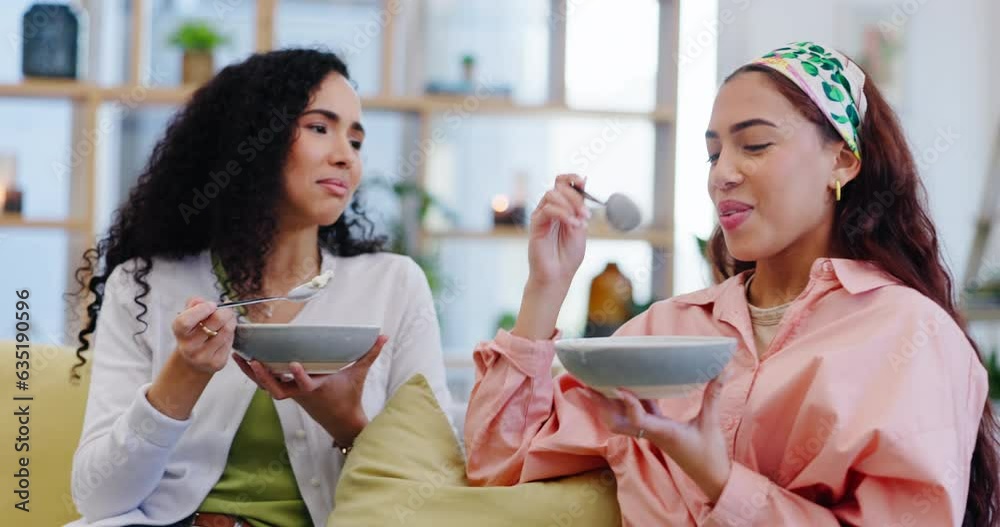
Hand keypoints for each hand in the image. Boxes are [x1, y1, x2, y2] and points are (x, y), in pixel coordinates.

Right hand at [171, 297, 236, 373]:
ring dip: (231, 321)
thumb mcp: (187, 317)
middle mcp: (189, 346)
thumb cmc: (192, 334)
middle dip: (225, 311)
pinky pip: (230, 341)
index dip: (202, 309)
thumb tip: (201, 300)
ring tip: (228, 319)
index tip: (212, 305)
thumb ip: (193, 305)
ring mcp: (203, 356)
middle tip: (227, 309)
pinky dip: (231, 333)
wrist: (193, 362)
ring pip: (227, 330)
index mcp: (179, 332)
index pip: (186, 320)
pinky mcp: (217, 363)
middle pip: (216, 321)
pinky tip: (226, 333)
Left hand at [233, 335, 388, 443]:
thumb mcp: (359, 374)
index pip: (306, 384)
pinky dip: (256, 374)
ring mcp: (292, 395)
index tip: (294, 364)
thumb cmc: (349, 396)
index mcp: (317, 389)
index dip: (299, 376)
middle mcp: (301, 394)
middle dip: (265, 376)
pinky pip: (267, 384)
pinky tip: (245, 360)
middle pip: (277, 388)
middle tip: (254, 360)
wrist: (341, 421)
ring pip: (267, 387)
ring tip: (239, 357)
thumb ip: (370, 354)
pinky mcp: (288, 393)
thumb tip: (384, 336)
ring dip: (252, 374)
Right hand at [511, 174, 589, 339]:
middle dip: (575, 196)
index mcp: (562, 208)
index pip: (563, 183)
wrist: (557, 275)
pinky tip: (572, 224)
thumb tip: (584, 182)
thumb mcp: (580, 228)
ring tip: (579, 221)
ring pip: (552, 194)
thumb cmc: (568, 256)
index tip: (584, 182)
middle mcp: (550, 208)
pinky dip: (563, 214)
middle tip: (585, 213)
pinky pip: (547, 209)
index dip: (573, 178)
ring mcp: (542, 215)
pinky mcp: (535, 223)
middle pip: (559, 186)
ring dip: (570, 204)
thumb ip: (580, 207)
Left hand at [587, 378, 731, 502]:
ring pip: (623, 420)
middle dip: (602, 405)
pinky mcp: (658, 431)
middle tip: (589, 384)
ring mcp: (653, 433)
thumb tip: (722, 370)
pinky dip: (631, 402)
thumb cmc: (711, 455)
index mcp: (663, 433)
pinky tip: (630, 385)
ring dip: (611, 404)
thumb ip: (713, 396)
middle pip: (617, 422)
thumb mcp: (712, 423)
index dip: (628, 404)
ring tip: (600, 383)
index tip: (619, 386)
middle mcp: (652, 433)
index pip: (638, 420)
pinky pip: (638, 415)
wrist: (712, 478)